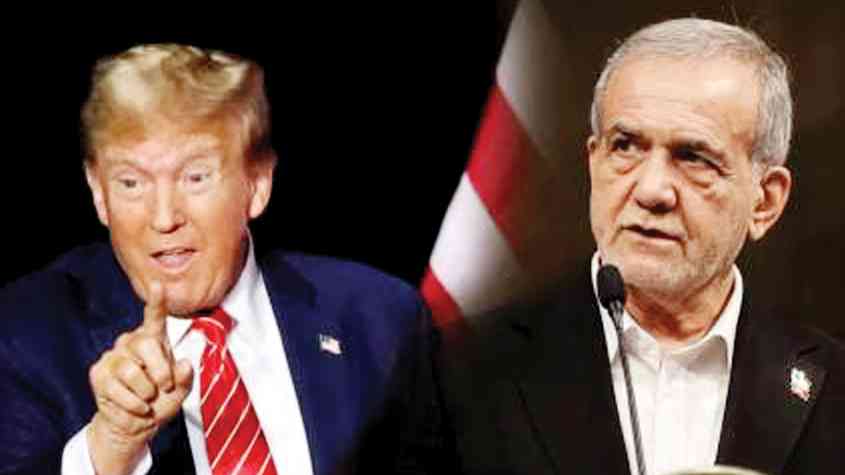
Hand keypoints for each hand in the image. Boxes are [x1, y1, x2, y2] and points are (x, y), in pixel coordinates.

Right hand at [87, 281, 192, 474]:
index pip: (155, 318)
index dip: (157, 301)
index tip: (159, 285)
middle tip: (164, 387)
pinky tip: (136, 407)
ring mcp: (113, 357)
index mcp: (154, 341)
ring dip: (145, 392)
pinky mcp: (99, 374)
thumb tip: (185, 364)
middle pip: (146, 344)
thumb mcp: (180, 392)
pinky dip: (133, 404)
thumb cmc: (160, 402)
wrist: (135, 424)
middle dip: (161, 370)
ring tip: (147, 399)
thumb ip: (185, 378)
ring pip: (132, 371)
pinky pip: (118, 389)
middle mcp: (131, 343)